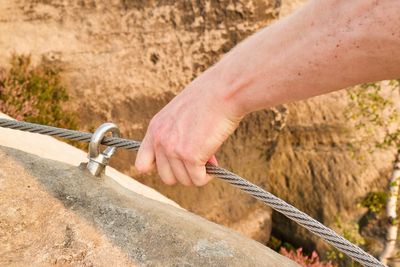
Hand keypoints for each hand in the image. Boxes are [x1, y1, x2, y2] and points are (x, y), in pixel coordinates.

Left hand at [135, 68, 241, 185]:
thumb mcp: (180, 113)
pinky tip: (214, 162)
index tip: (177, 162)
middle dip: (184, 172)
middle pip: (166, 177)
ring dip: (198, 173)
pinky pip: (197, 180)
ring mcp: (174, 150)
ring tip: (209, 157)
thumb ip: (175, 134)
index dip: (160, 168)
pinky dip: (207, 176)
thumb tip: (187, 160)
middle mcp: (160, 141)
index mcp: (155, 128)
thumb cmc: (208, 97)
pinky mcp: (191, 156)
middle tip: (199, 159)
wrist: (223, 91)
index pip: (142, 164)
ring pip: (184, 180)